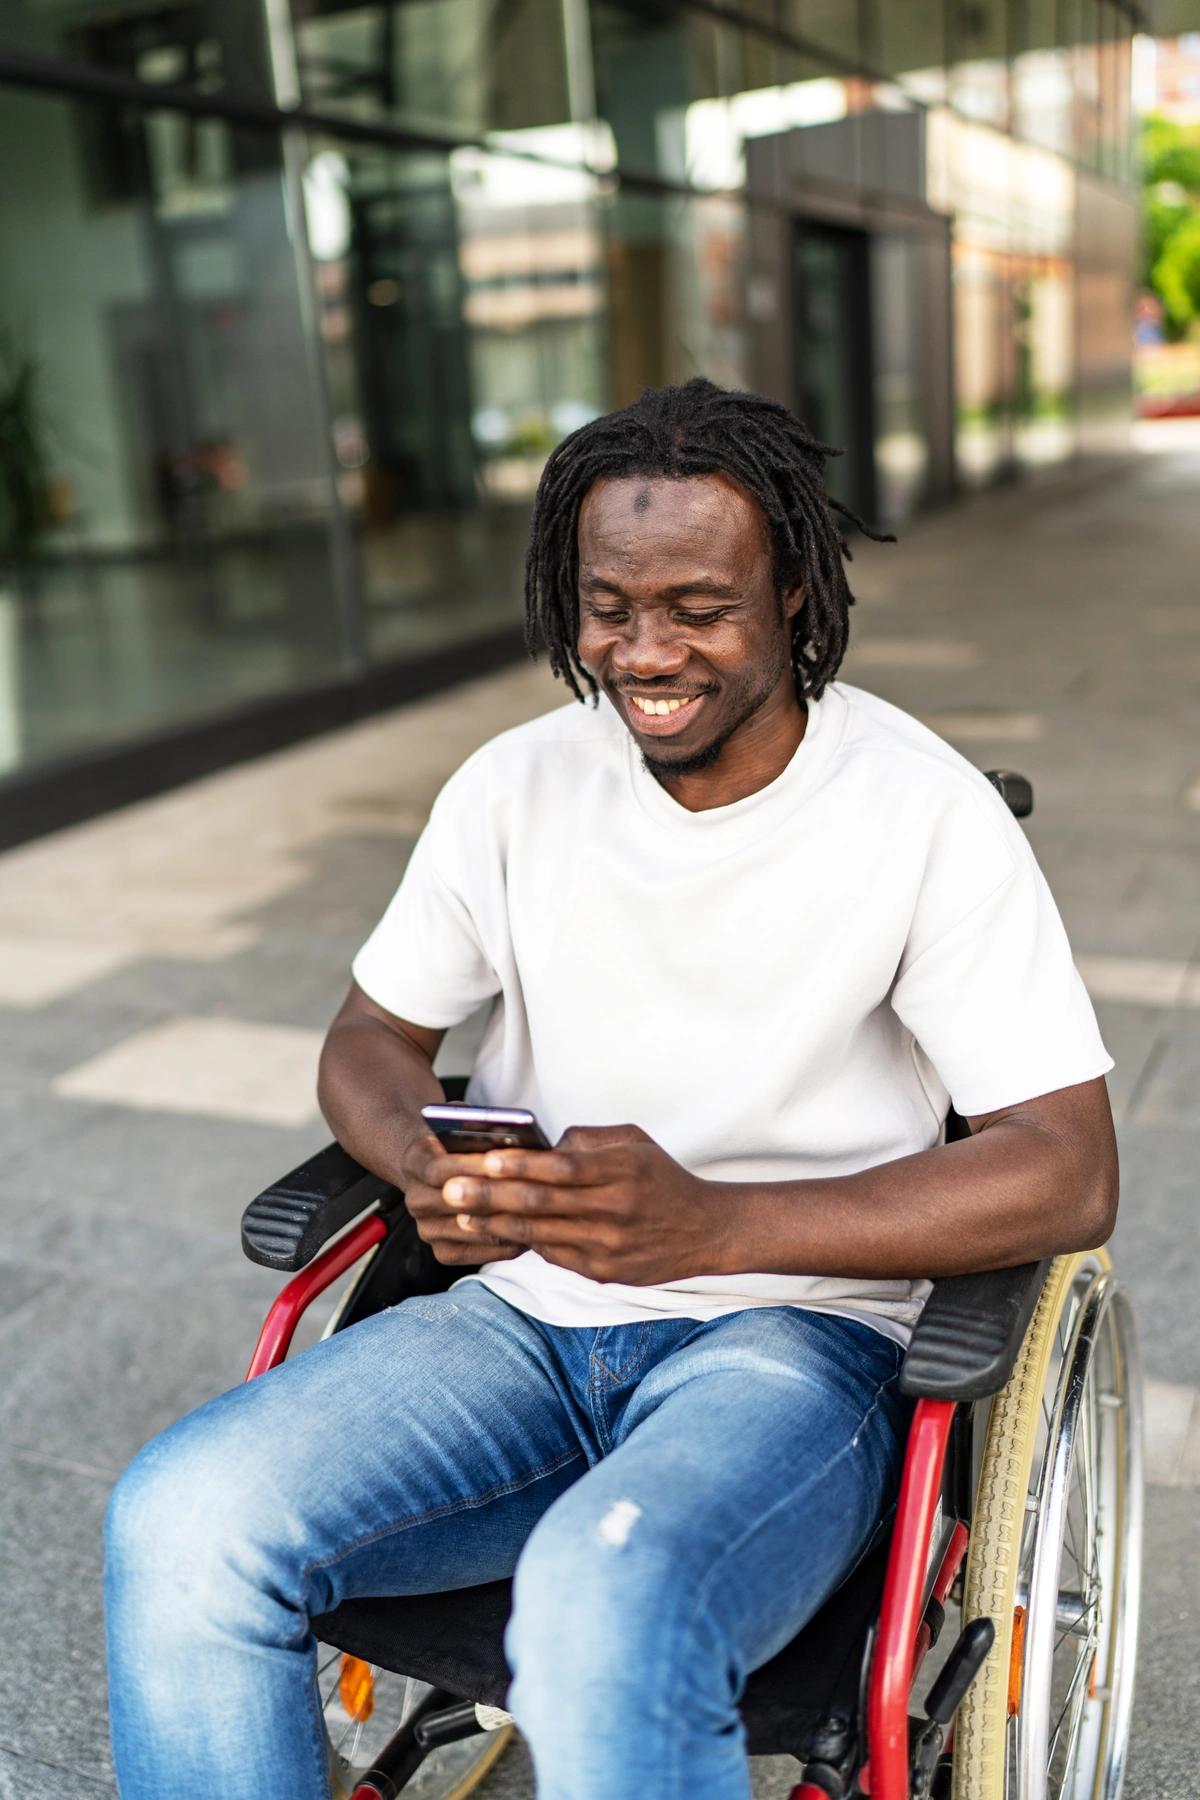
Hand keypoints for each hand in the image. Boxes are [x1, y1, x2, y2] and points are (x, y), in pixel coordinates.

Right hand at [397, 1130, 522, 1266]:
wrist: (434, 1171)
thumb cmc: (458, 1147)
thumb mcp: (461, 1131)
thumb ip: (479, 1136)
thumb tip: (516, 1142)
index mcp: (415, 1162)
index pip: (439, 1168)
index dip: (470, 1167)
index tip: (500, 1163)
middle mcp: (416, 1199)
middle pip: (455, 1202)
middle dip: (494, 1197)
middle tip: (530, 1193)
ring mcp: (427, 1228)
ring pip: (471, 1230)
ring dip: (503, 1222)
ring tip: (537, 1213)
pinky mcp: (442, 1251)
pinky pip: (477, 1254)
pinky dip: (504, 1245)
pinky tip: (528, 1234)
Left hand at [437, 1124, 732, 1285]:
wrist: (706, 1232)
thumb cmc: (663, 1180)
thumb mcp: (634, 1143)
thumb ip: (587, 1140)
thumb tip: (540, 1147)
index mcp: (623, 1170)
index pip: (562, 1168)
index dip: (522, 1164)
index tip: (486, 1158)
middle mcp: (614, 1210)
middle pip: (542, 1203)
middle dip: (491, 1196)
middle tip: (451, 1190)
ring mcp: (608, 1246)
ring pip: (540, 1234)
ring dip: (496, 1224)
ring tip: (462, 1215)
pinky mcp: (603, 1273)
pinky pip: (553, 1255)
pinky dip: (523, 1242)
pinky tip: (495, 1233)